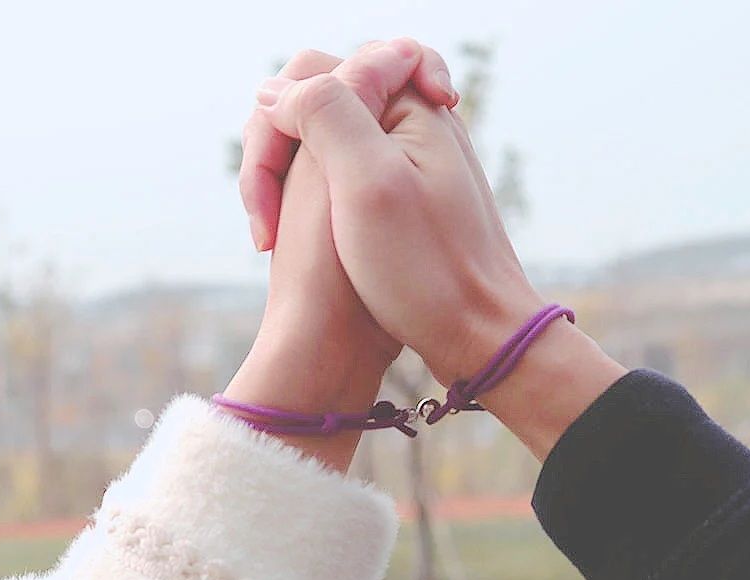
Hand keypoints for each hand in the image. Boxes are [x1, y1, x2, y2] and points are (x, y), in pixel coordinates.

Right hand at [249, 49, 626, 459]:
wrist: (478, 338)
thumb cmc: (426, 271)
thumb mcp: (367, 182)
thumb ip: (323, 113)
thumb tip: (274, 90)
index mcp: (413, 108)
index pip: (324, 70)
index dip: (287, 116)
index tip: (282, 174)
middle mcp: (417, 129)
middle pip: (322, 107)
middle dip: (283, 151)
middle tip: (271, 217)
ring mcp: (412, 168)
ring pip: (328, 147)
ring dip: (293, 181)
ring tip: (278, 236)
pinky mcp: (406, 204)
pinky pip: (344, 180)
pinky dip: (315, 203)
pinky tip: (308, 242)